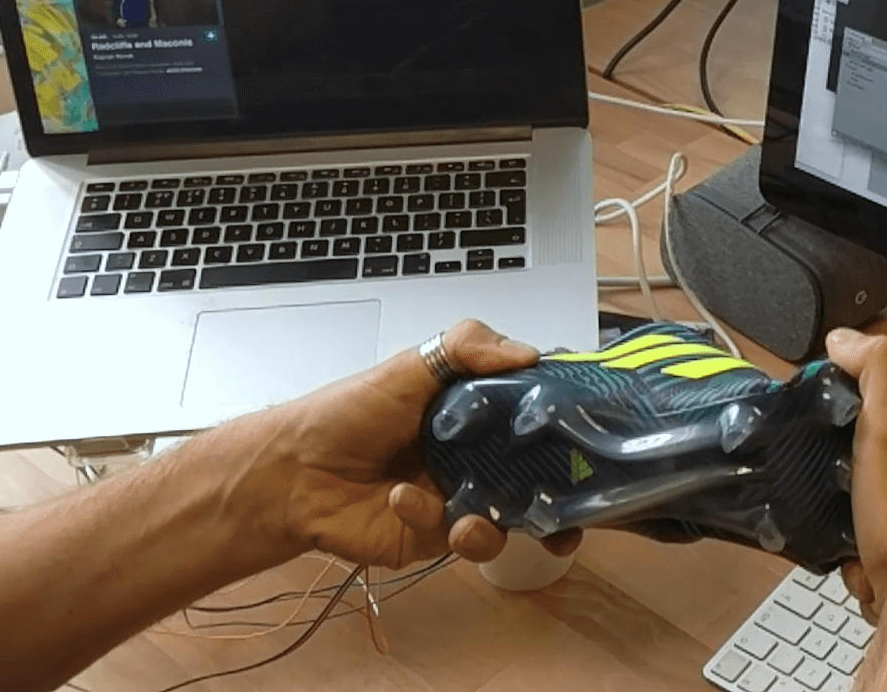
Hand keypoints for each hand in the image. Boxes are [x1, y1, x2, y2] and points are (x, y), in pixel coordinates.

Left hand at [248, 318, 581, 567]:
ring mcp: (464, 497)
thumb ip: (469, 347)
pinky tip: (403, 500)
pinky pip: (466, 539)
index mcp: (481, 412)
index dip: (569, 427)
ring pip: (516, 519)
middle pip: (543, 476)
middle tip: (571, 505)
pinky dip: (439, 521)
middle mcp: (481, 455)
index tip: (593, 434)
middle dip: (564, 495)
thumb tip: (530, 353)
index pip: (540, 418)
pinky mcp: (439, 535)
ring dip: (502, 521)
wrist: (293, 472)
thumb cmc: (349, 413)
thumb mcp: (409, 365)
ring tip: (469, 517)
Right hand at [826, 329, 886, 628]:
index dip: (859, 409)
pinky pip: (880, 543)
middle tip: (841, 486)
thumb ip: (875, 372)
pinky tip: (862, 564)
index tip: (834, 426)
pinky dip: (862, 554)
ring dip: (853, 518)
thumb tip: (849, 337)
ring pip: (877, 502)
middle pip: (882, 453)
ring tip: (851, 530)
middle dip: (851, 474)